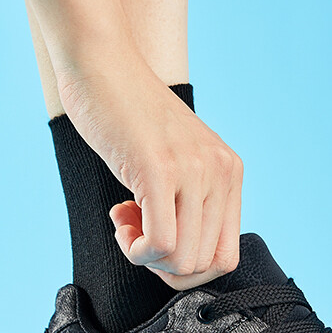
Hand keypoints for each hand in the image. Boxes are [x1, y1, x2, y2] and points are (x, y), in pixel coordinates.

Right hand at [59, 60, 242, 289]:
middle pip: (203, 264)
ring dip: (145, 256)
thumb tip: (182, 261)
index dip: (189, 268)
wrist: (101, 65)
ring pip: (182, 259)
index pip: (226, 257)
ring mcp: (194, 172)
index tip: (160, 246)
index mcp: (230, 174)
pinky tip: (120, 219)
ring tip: (126, 220)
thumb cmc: (129, 117)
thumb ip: (190, 203)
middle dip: (163, 264)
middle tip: (137, 232)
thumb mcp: (177, 163)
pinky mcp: (160, 171)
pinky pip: (160, 244)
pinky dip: (136, 249)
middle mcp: (220, 173)